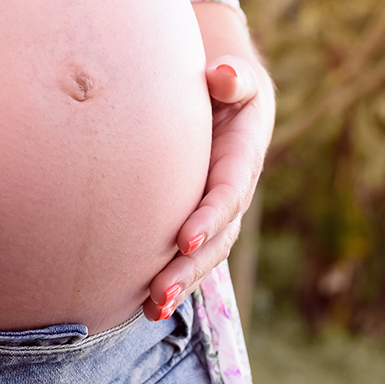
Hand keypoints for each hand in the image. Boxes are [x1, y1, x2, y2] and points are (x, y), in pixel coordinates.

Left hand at [142, 4, 274, 320]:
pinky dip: (171, 279)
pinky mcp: (197, 220)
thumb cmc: (226, 84)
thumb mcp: (235, 77)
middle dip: (190, 268)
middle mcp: (233, 193)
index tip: (184, 238)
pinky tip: (143, 305)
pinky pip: (188, 256)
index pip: (226, 193)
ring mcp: (216, 212)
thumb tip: (222, 75)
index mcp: (241, 159)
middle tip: (160, 293)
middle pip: (216, 238)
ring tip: (152, 307)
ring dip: (180, 284)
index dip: (209, 217)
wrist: (228, 97)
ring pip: (203, 256)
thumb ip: (232, 77)